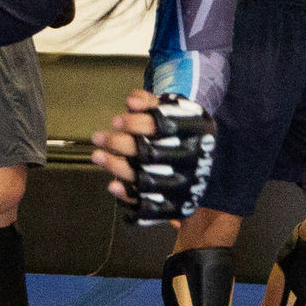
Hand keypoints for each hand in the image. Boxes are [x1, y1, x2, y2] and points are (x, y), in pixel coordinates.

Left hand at [91, 90, 215, 222]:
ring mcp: (182, 184)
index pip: (163, 127)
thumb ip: (153, 103)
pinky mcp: (174, 204)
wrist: (209, 167)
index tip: (115, 121)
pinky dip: (129, 195)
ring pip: (145, 178)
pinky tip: (113, 185)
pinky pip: (148, 204)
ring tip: (96, 156)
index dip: (136, 124)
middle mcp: (192, 160)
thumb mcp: (176, 111)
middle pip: (151, 153)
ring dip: (117, 167)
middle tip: (97, 137)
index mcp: (196, 132)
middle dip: (120, 145)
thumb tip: (132, 101)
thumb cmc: (184, 132)